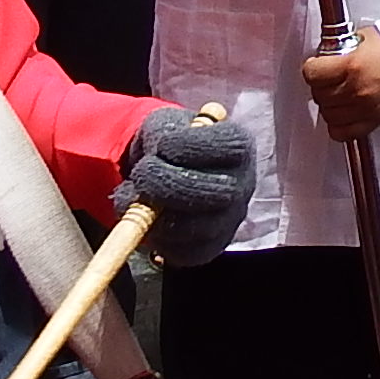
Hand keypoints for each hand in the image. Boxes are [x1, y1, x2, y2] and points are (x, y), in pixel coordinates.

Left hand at [118, 104, 254, 265]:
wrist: (166, 172)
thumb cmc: (169, 144)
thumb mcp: (163, 126)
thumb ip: (159, 136)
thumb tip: (153, 159)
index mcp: (238, 147)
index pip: (230, 146)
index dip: (193, 146)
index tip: (160, 145)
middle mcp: (243, 184)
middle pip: (222, 192)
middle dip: (174, 184)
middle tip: (142, 174)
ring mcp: (229, 219)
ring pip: (202, 227)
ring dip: (161, 215)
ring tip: (137, 200)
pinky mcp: (210, 247)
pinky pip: (187, 252)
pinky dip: (160, 240)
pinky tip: (145, 221)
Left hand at [300, 29, 379, 141]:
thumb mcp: (363, 38)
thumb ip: (339, 50)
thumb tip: (323, 57)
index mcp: (352, 65)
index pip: (312, 74)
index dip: (312, 68)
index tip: (316, 66)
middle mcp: (356, 89)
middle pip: (319, 95)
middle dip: (321, 86)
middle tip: (330, 78)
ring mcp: (364, 108)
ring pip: (328, 115)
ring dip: (330, 104)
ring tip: (339, 93)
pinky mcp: (372, 121)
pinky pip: (341, 132)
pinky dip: (338, 124)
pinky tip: (344, 111)